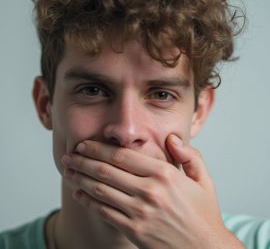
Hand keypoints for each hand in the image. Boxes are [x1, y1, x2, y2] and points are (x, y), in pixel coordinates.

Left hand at [61, 135, 243, 248]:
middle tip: (69, 156)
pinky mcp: (134, 230)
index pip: (123, 156)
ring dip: (80, 178)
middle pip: (106, 170)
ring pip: (101, 189)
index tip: (84, 144)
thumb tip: (172, 139)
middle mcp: (149, 191)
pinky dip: (88, 201)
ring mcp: (140, 212)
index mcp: (164, 174)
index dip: (99, 148)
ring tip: (68, 170)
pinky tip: (78, 193)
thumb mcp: (203, 180)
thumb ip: (189, 155)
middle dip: (83, 161)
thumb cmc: (203, 213)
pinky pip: (104, 212)